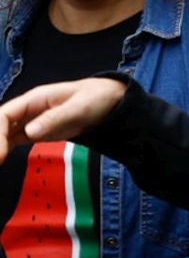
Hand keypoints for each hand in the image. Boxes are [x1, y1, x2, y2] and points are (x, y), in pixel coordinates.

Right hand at [0, 78, 127, 152]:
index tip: (0, 153)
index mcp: (34, 99)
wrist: (109, 101)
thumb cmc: (94, 98)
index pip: (5, 115)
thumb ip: (54, 118)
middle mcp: (27, 110)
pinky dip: (4, 149)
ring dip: (0, 146)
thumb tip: (30, 131)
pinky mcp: (36, 132)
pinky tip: (2, 158)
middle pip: (0, 124)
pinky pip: (14, 140)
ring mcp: (30, 121)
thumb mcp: (78, 108)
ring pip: (4, 133)